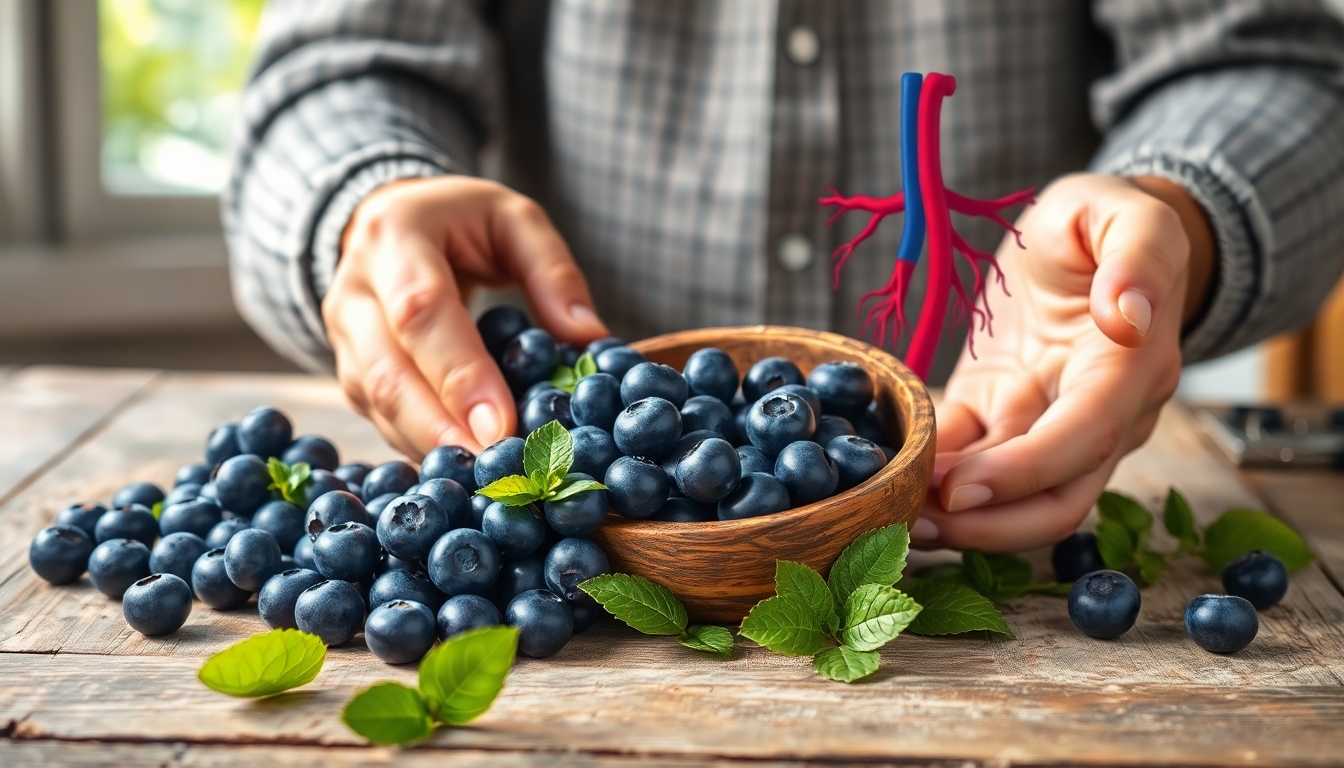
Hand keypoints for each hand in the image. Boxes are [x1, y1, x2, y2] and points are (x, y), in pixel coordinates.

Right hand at [324, 176, 607, 458]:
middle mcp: (355, 289)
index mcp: (396, 235)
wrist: (383, 219)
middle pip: (388, 373)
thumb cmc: (459, 220)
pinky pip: (378, 418)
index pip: (421, 313)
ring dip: (428, 448)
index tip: (501, 426)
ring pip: (376, 404)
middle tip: (493, 471)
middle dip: (440, 430)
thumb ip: (553, 272)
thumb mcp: (514, 220)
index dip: (459, 374)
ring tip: (483, 482)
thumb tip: (589, 339)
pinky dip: (419, 446)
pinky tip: (461, 467)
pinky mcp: (348, 371)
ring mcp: (341, 336)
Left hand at [913, 173, 1215, 551]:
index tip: (961, 490)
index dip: (1024, 473)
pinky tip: (890, 486)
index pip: (1085, 438)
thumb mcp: (1126, 215)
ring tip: (890, 518)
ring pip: (1014, 499)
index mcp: (1129, 366)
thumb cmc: (1108, 221)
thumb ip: (1139, 257)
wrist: (1090, 238)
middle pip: (1057, 499)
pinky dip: (934, 480)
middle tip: (912, 526)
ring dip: (957, 519)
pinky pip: (971, 461)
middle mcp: (1101, 413)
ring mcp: (1049, 421)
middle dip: (988, 527)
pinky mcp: (1002, 412)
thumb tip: (1130, 316)